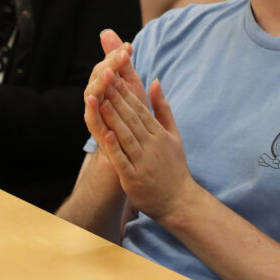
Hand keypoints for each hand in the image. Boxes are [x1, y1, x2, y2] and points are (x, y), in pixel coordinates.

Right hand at [82, 30, 144, 129]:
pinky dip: (93, 111)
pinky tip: (97, 100)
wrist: (129, 145)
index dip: (116, 56)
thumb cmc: (130, 112)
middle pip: (98, 77)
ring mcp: (94, 113)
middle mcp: (95, 96)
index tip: (129, 48)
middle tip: (121, 56)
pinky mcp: (96, 130)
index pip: (107, 66)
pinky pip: (92, 120)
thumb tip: (106, 32)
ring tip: (108, 73)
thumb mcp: (128, 83)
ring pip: (92, 95)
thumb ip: (120, 61)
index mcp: (104, 85)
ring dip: (99, 84)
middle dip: (109, 65)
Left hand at [92, 71, 199, 224]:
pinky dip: (114, 147)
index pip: (140, 110)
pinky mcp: (134, 179)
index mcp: (160, 134)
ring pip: (126, 136)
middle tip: (103, 81)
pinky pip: (123, 160)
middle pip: (132, 119)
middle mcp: (152, 146)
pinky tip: (105, 134)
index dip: (126, 93)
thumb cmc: (174, 166)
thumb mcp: (173, 135)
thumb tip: (154, 81)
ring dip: (113, 118)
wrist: (180, 202)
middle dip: (116, 100)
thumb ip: (163, 108)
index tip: (114, 77)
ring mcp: (143, 162)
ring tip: (100, 101)